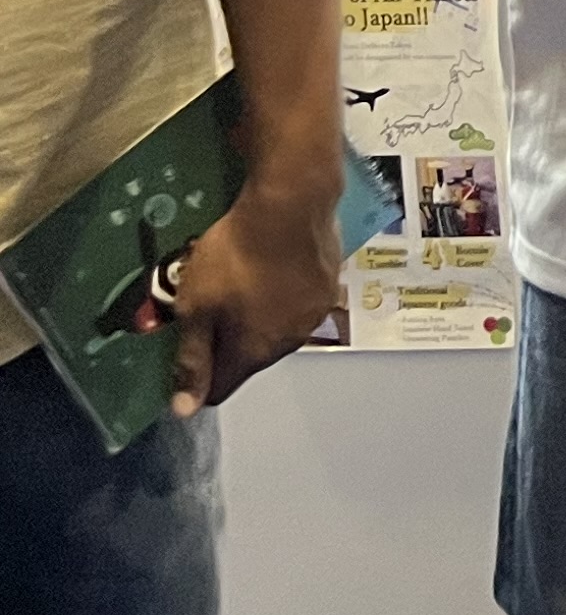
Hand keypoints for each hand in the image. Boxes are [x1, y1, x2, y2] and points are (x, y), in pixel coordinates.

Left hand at [170, 165, 344, 415]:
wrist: (291, 204)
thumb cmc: (234, 257)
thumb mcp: (195, 307)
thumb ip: (192, 359)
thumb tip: (185, 410)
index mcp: (254, 353)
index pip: (221, 387)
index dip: (197, 376)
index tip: (185, 347)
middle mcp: (290, 342)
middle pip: (251, 358)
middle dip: (229, 341)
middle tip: (210, 304)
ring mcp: (315, 313)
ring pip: (277, 330)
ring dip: (259, 317)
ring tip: (245, 281)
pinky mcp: (330, 284)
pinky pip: (299, 304)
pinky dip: (284, 296)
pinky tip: (273, 268)